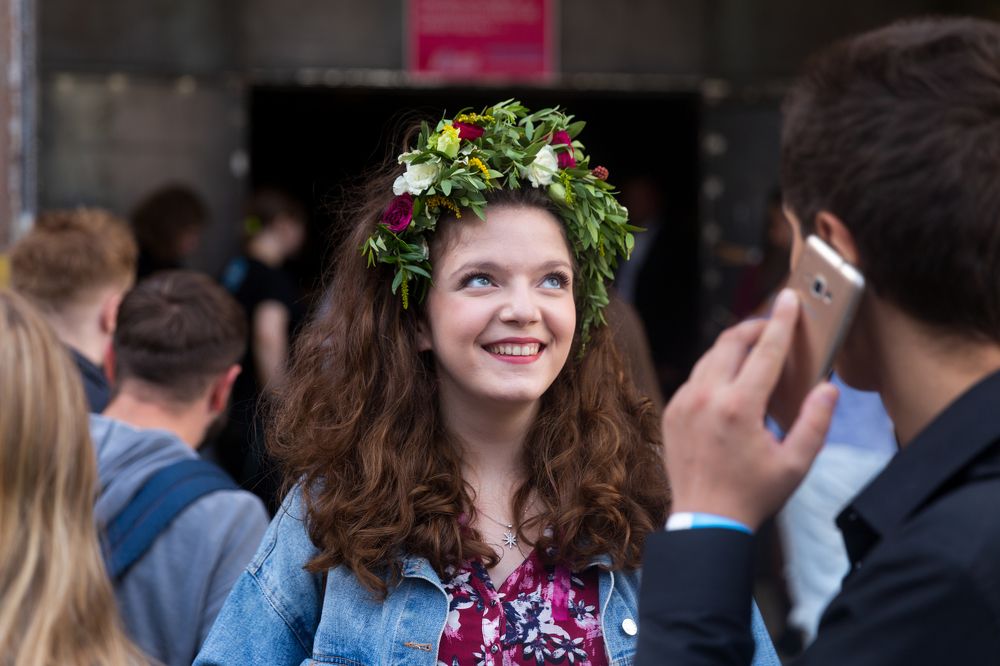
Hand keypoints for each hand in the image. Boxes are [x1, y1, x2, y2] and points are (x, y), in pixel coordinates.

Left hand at [661, 289, 838, 530]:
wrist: (704, 520)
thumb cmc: (753, 494)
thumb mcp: (795, 463)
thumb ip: (815, 422)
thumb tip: (828, 388)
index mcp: (739, 407)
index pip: (764, 350)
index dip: (780, 321)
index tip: (789, 298)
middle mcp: (706, 398)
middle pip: (730, 342)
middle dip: (754, 327)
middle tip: (774, 324)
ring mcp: (683, 403)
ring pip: (709, 357)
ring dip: (733, 347)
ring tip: (755, 348)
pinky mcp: (672, 411)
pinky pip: (696, 377)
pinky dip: (715, 370)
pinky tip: (731, 379)